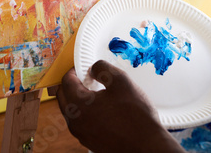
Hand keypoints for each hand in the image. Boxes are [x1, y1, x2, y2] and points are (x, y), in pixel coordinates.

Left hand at [56, 60, 183, 152]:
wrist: (147, 146)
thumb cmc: (136, 116)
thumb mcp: (121, 81)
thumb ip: (102, 68)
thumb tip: (93, 68)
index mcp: (78, 106)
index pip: (66, 81)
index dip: (74, 69)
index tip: (84, 66)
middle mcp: (75, 122)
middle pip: (64, 96)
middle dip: (73, 83)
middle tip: (89, 77)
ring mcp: (82, 134)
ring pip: (71, 110)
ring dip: (79, 97)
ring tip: (99, 92)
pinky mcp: (90, 141)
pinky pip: (81, 121)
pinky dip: (86, 111)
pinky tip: (104, 107)